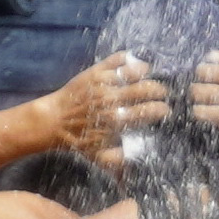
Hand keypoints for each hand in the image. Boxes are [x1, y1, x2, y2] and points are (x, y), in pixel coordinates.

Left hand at [45, 52, 169, 166]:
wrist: (54, 121)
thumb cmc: (79, 140)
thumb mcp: (101, 158)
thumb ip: (122, 160)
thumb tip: (144, 157)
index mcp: (118, 120)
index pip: (149, 111)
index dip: (161, 109)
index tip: (165, 110)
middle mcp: (112, 99)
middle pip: (146, 89)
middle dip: (159, 90)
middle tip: (161, 92)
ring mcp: (103, 82)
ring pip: (133, 71)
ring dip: (145, 72)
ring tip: (148, 75)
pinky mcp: (94, 71)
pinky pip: (116, 59)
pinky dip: (127, 58)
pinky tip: (133, 62)